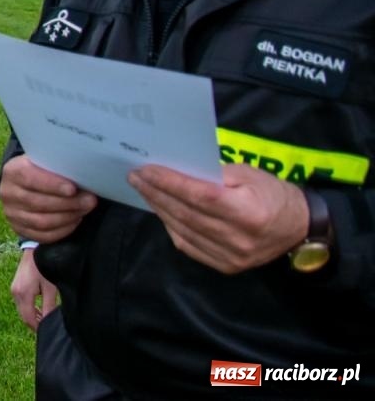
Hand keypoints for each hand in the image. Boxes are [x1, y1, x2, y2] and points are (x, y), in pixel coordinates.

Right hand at [0, 155, 97, 242]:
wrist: (22, 184)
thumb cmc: (40, 170)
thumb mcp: (44, 160)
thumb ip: (57, 166)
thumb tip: (83, 174)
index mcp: (12, 171)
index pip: (30, 178)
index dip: (52, 184)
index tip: (73, 189)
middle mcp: (8, 193)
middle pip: (39, 203)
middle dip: (68, 203)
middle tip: (89, 201)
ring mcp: (12, 213)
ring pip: (42, 222)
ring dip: (68, 217)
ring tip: (84, 210)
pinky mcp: (19, 229)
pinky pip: (43, 235)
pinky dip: (63, 230)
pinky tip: (74, 221)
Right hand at [10, 247, 58, 332]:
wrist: (34, 250)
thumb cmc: (44, 268)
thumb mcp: (50, 288)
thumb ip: (49, 306)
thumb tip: (48, 322)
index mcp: (23, 294)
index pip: (28, 318)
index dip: (37, 328)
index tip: (46, 332)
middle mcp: (15, 293)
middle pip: (23, 316)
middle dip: (34, 323)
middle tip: (46, 328)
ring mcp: (13, 289)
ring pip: (21, 310)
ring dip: (31, 316)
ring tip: (44, 318)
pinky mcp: (15, 286)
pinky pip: (20, 302)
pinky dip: (28, 308)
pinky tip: (38, 308)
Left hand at [128, 163, 309, 273]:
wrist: (299, 229)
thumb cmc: (273, 194)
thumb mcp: (249, 174)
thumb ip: (214, 173)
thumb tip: (177, 169)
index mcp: (249, 213)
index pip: (200, 196)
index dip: (170, 183)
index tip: (147, 170)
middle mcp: (239, 239)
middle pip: (187, 214)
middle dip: (156, 193)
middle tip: (136, 177)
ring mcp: (231, 257)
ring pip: (183, 230)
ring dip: (159, 209)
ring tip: (144, 191)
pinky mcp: (226, 266)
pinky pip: (188, 245)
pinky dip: (172, 227)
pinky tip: (162, 211)